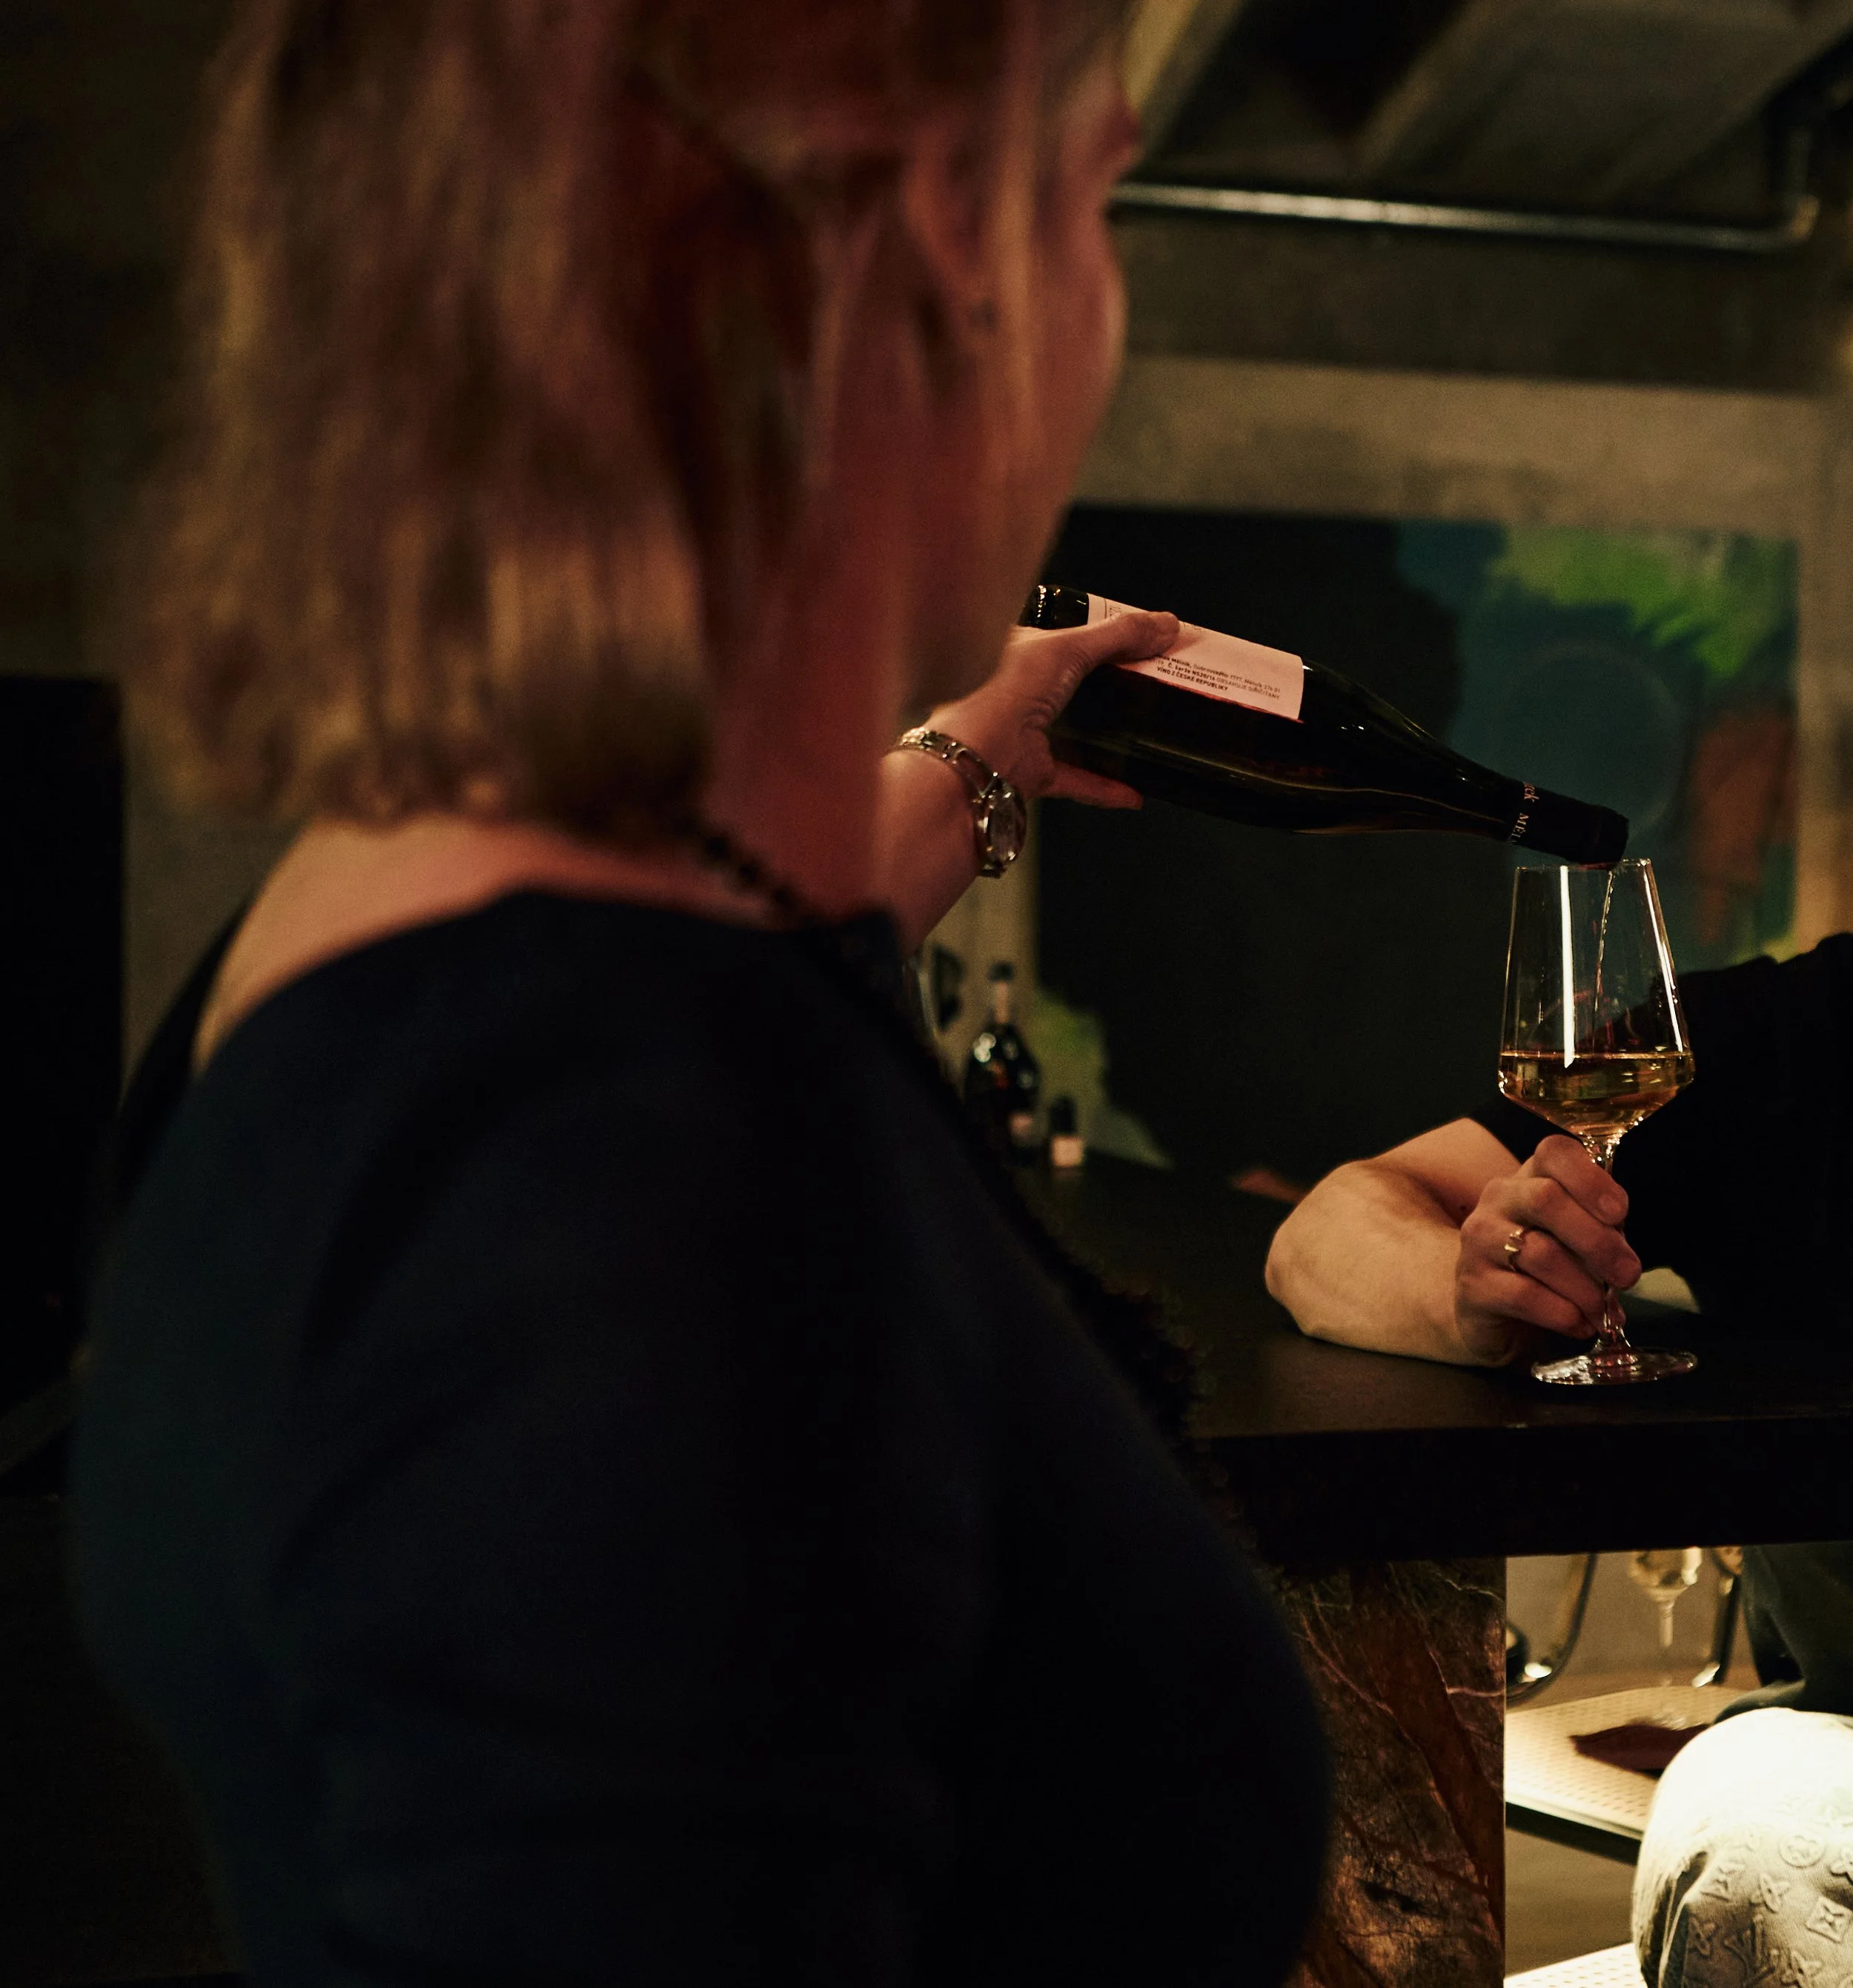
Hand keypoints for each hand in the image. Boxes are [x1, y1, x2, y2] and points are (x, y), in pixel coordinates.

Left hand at [923, 609, 1180, 804]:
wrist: (970, 763)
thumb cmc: (998, 694)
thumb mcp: (1065, 649)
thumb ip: (1118, 636)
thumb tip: (1166, 624)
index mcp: (1014, 650)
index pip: (1063, 636)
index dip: (1102, 635)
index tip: (1142, 638)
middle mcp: (1017, 691)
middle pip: (1075, 684)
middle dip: (1115, 684)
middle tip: (1157, 679)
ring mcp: (1023, 733)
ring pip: (1076, 732)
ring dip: (1112, 735)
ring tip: (1151, 728)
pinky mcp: (1032, 772)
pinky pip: (1076, 779)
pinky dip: (1105, 786)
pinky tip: (1134, 790)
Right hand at [1455, 1136, 1642, 1357]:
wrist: (1491, 1309)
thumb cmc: (1546, 1267)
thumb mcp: (1575, 1238)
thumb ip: (1599, 1231)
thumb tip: (1624, 1256)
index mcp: (1530, 1178)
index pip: (1553, 1152)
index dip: (1590, 1178)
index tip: (1620, 1213)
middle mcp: (1497, 1200)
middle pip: (1545, 1199)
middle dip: (1597, 1241)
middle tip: (1628, 1275)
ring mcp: (1479, 1241)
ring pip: (1540, 1253)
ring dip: (1586, 1289)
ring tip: (1605, 1312)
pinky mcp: (1472, 1285)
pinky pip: (1524, 1295)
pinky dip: (1563, 1314)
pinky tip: (1579, 1325)